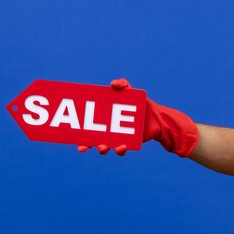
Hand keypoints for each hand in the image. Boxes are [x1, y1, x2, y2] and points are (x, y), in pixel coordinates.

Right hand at [78, 78, 199, 156]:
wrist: (157, 116)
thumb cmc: (141, 103)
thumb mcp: (131, 91)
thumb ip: (123, 84)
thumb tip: (112, 84)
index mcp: (105, 120)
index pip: (89, 128)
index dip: (82, 135)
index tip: (76, 139)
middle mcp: (110, 131)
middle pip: (94, 141)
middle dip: (87, 145)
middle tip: (83, 147)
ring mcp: (119, 138)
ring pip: (107, 147)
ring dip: (102, 149)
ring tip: (102, 147)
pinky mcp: (130, 143)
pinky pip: (122, 149)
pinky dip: (120, 150)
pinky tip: (121, 146)